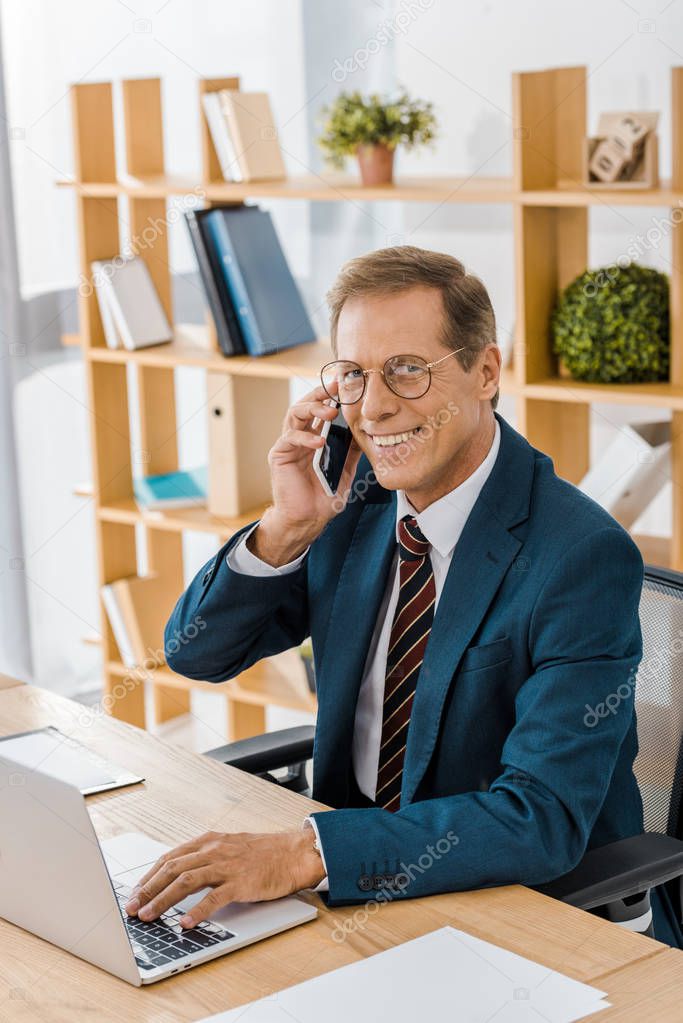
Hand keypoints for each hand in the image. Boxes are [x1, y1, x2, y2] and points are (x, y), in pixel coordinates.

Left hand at [124, 829, 324, 927]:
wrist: (293, 853)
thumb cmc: (262, 854)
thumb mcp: (228, 848)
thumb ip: (205, 858)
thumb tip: (177, 877)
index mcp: (208, 841)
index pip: (169, 858)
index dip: (149, 877)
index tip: (135, 893)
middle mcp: (214, 849)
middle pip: (172, 868)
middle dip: (148, 889)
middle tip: (133, 908)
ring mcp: (227, 865)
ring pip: (186, 881)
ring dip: (163, 900)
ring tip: (149, 916)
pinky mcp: (241, 881)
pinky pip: (214, 897)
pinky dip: (197, 911)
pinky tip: (186, 922)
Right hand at [253, 383, 360, 563]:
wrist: (308, 520)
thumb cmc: (324, 498)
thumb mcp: (345, 471)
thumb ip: (352, 451)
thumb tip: (365, 431)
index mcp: (315, 438)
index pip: (320, 410)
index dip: (331, 397)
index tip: (346, 387)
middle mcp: (300, 438)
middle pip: (305, 405)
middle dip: (320, 394)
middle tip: (336, 388)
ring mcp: (288, 445)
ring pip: (294, 414)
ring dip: (312, 408)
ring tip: (330, 411)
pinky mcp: (279, 455)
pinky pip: (290, 438)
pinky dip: (305, 437)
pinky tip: (319, 442)